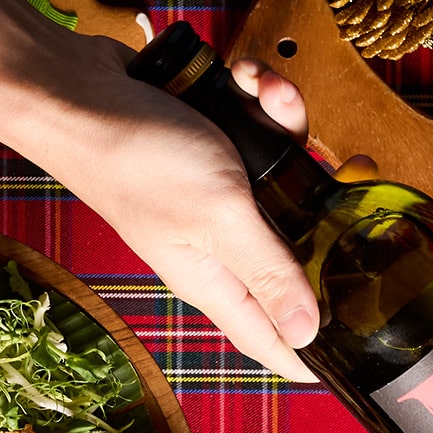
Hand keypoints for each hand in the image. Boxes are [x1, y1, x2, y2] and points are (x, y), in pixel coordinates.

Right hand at [30, 36, 318, 381]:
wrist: (73, 88)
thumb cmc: (136, 157)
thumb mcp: (219, 216)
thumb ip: (268, 270)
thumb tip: (308, 335)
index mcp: (214, 279)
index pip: (270, 337)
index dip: (312, 352)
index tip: (359, 352)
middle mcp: (218, 242)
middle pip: (298, 240)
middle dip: (320, 195)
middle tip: (336, 164)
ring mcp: (215, 194)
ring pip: (285, 170)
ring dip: (285, 124)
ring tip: (265, 95)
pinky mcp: (212, 148)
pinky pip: (258, 128)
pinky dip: (257, 99)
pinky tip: (242, 81)